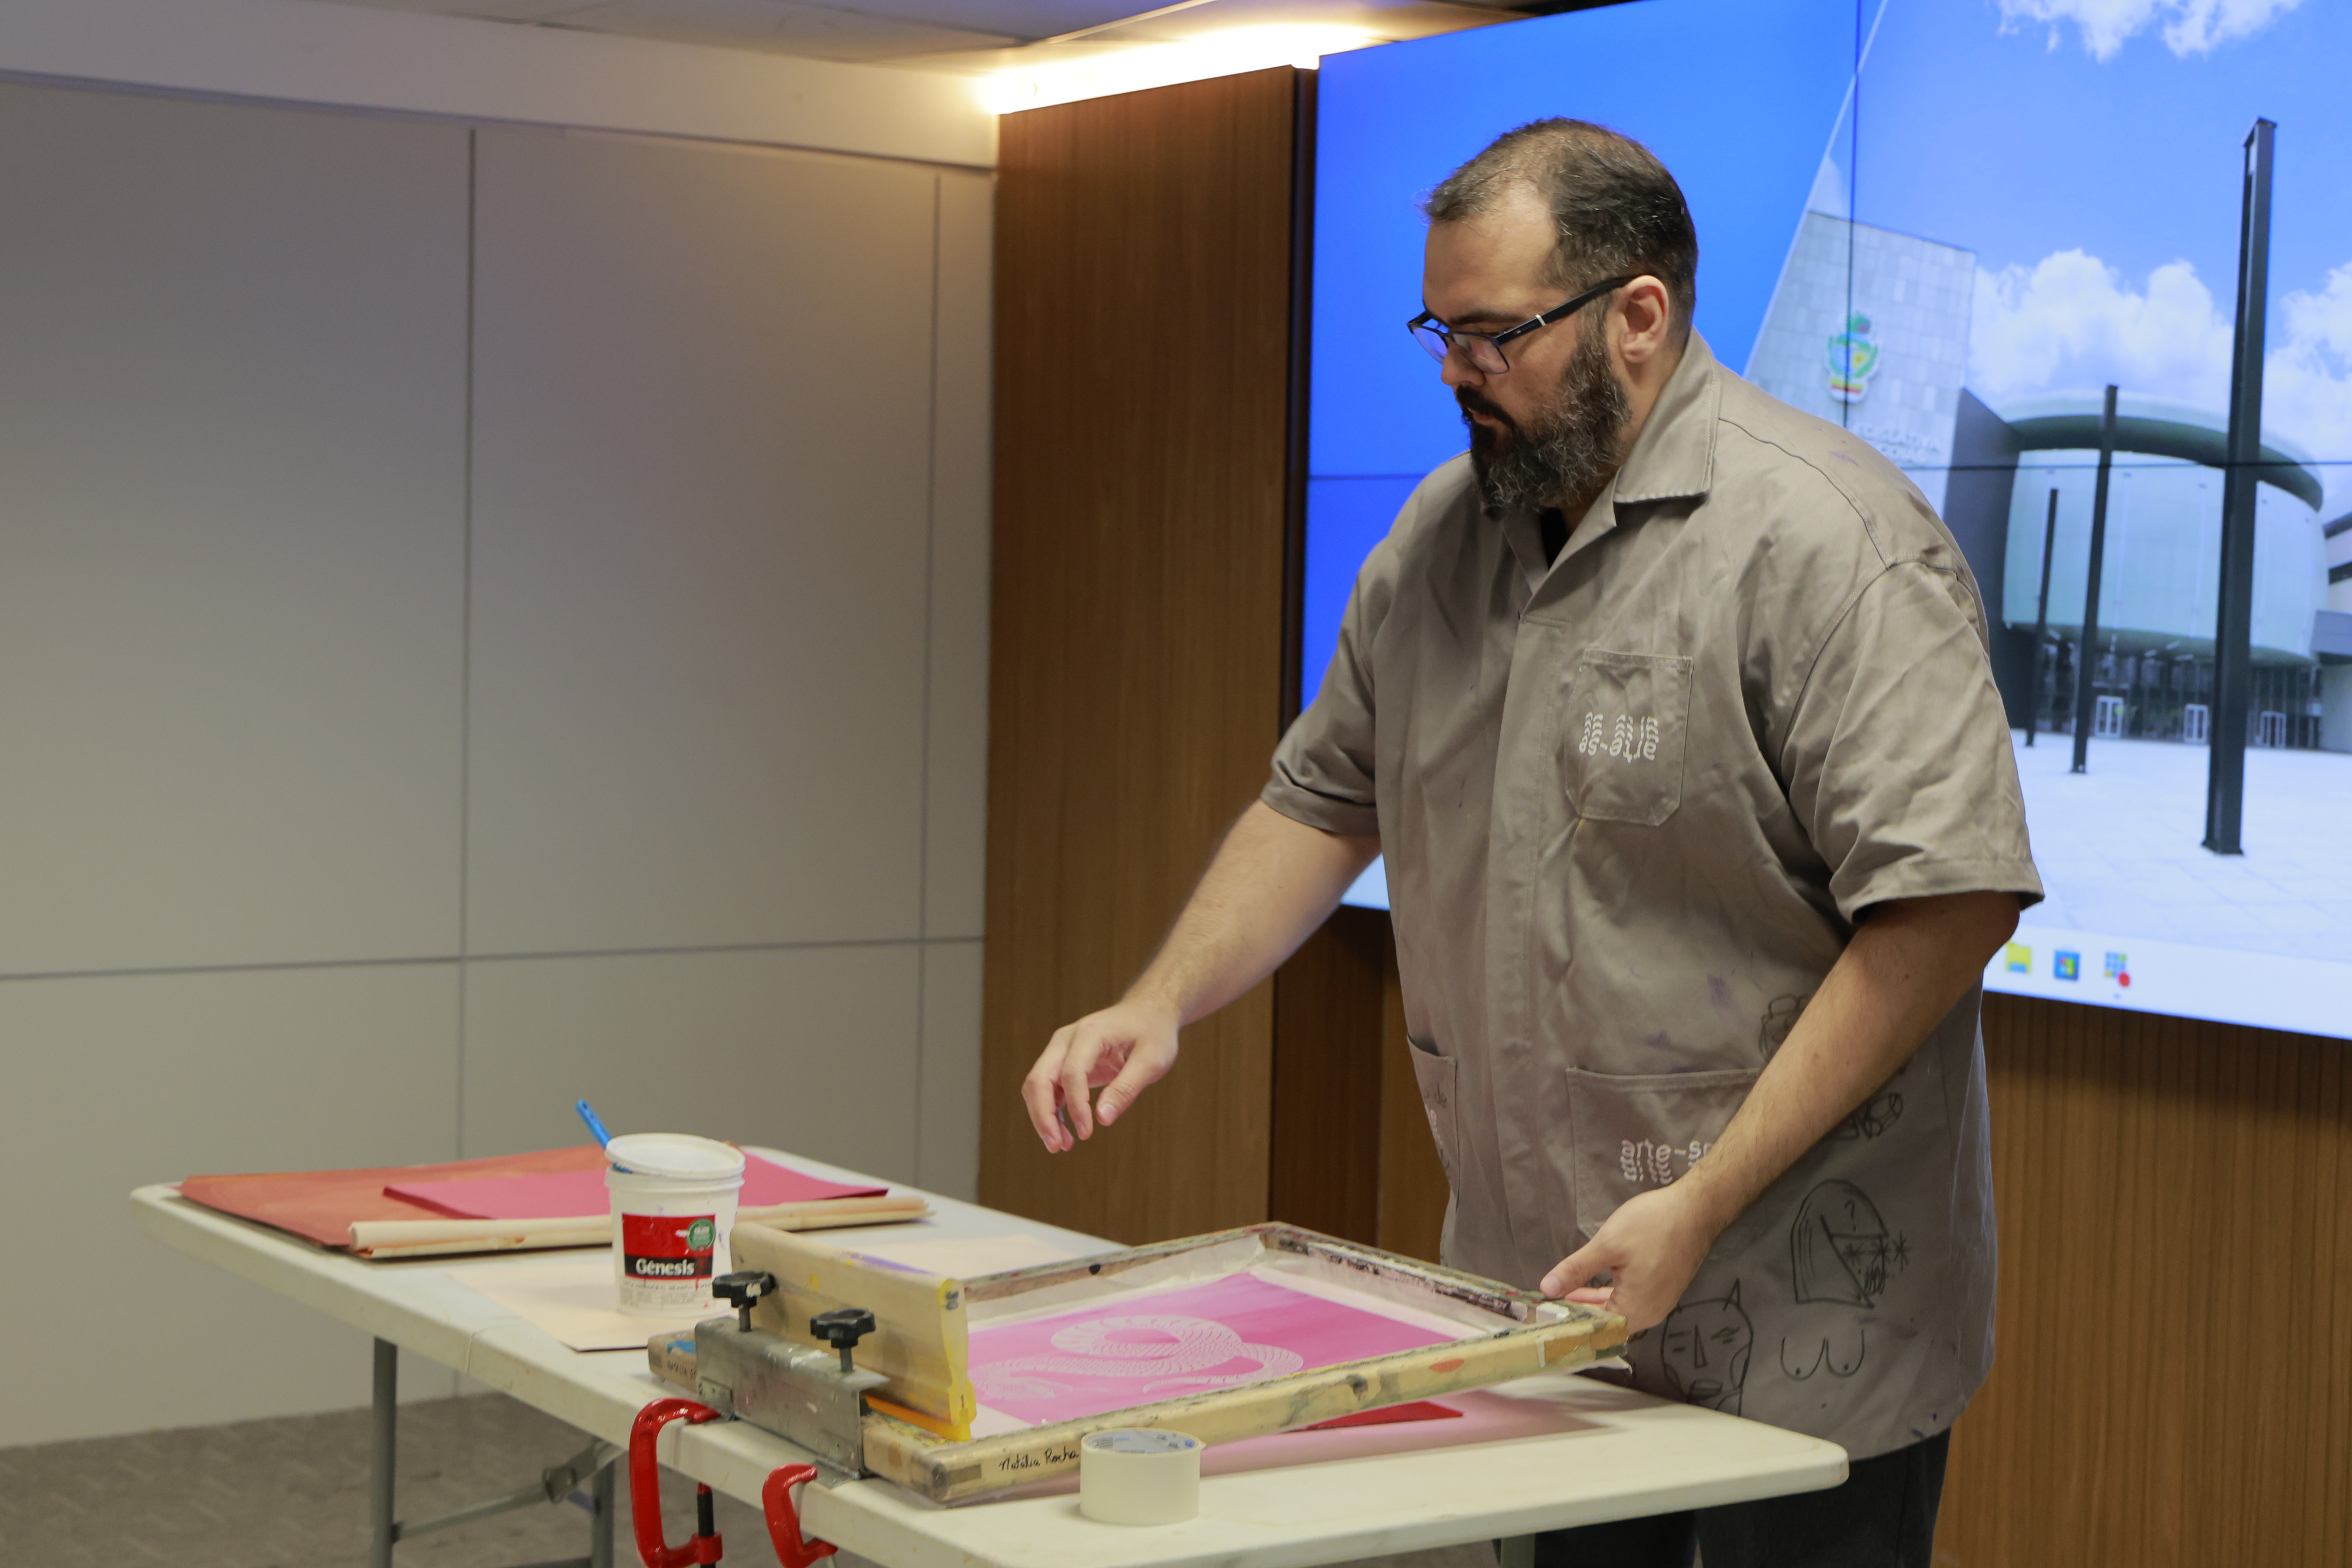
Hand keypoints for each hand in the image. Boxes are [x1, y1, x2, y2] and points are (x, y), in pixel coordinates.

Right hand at [1021, 1001, 1179, 1151]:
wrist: (1146, 1014)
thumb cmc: (1152, 1034)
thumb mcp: (1152, 1060)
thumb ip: (1127, 1088)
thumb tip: (1103, 1119)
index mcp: (1090, 1033)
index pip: (1072, 1072)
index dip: (1076, 1106)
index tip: (1087, 1134)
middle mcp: (1066, 1039)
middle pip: (1039, 1078)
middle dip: (1043, 1115)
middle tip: (1057, 1147)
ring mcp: (1061, 1049)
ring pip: (1037, 1085)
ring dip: (1043, 1116)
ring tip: (1061, 1145)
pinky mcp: (1063, 1062)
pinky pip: (1047, 1089)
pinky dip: (1051, 1112)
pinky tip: (1065, 1133)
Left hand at [1539, 1185, 1722, 1333]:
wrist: (1696, 1209)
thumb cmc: (1654, 1226)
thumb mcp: (1607, 1246)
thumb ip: (1576, 1270)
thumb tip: (1547, 1289)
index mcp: (1636, 1310)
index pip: (1594, 1329)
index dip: (1570, 1322)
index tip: (1547, 1314)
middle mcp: (1650, 1313)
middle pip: (1607, 1323)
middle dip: (1579, 1312)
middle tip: (1550, 1301)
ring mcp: (1659, 1302)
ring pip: (1619, 1310)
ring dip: (1593, 1302)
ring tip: (1565, 1291)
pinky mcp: (1663, 1288)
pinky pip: (1631, 1300)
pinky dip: (1609, 1294)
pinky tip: (1592, 1283)